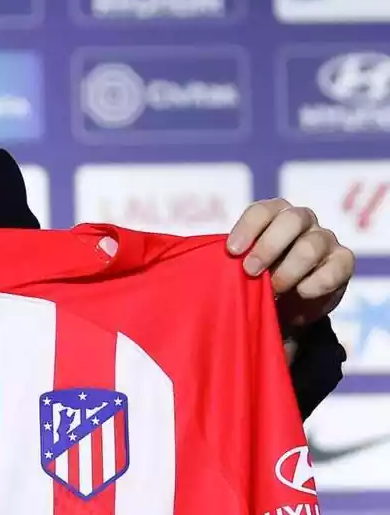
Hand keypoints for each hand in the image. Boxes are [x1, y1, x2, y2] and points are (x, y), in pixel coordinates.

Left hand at [226, 198, 354, 359]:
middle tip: (250, 271)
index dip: (247, 228)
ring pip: (312, 244)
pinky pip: (338, 265)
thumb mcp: (236, 264)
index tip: (231, 251)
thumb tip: (171, 250)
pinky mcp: (343, 262)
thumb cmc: (256, 277)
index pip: (262, 210)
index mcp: (273, 214)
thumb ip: (221, 256)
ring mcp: (325, 239)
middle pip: (291, 219)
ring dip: (289, 269)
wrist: (290, 304)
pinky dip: (318, 281)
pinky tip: (301, 293)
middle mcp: (301, 220)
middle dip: (268, 246)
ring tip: (272, 290)